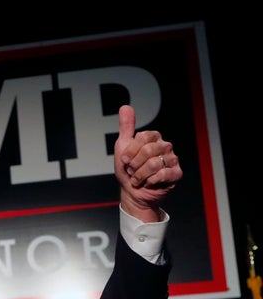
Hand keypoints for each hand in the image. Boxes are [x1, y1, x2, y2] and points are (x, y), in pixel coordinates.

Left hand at [115, 105, 181, 221]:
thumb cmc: (128, 169)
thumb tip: (125, 107)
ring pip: (154, 164)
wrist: (132, 192)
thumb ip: (126, 127)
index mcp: (153, 138)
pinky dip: (151, 181)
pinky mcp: (176, 173)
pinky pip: (163, 174)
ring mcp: (172, 159)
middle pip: (149, 150)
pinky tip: (149, 182)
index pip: (143, 137)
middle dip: (134, 165)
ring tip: (138, 178)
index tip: (124, 160)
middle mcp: (165, 146)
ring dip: (140, 174)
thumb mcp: (122, 147)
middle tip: (131, 171)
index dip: (131, 151)